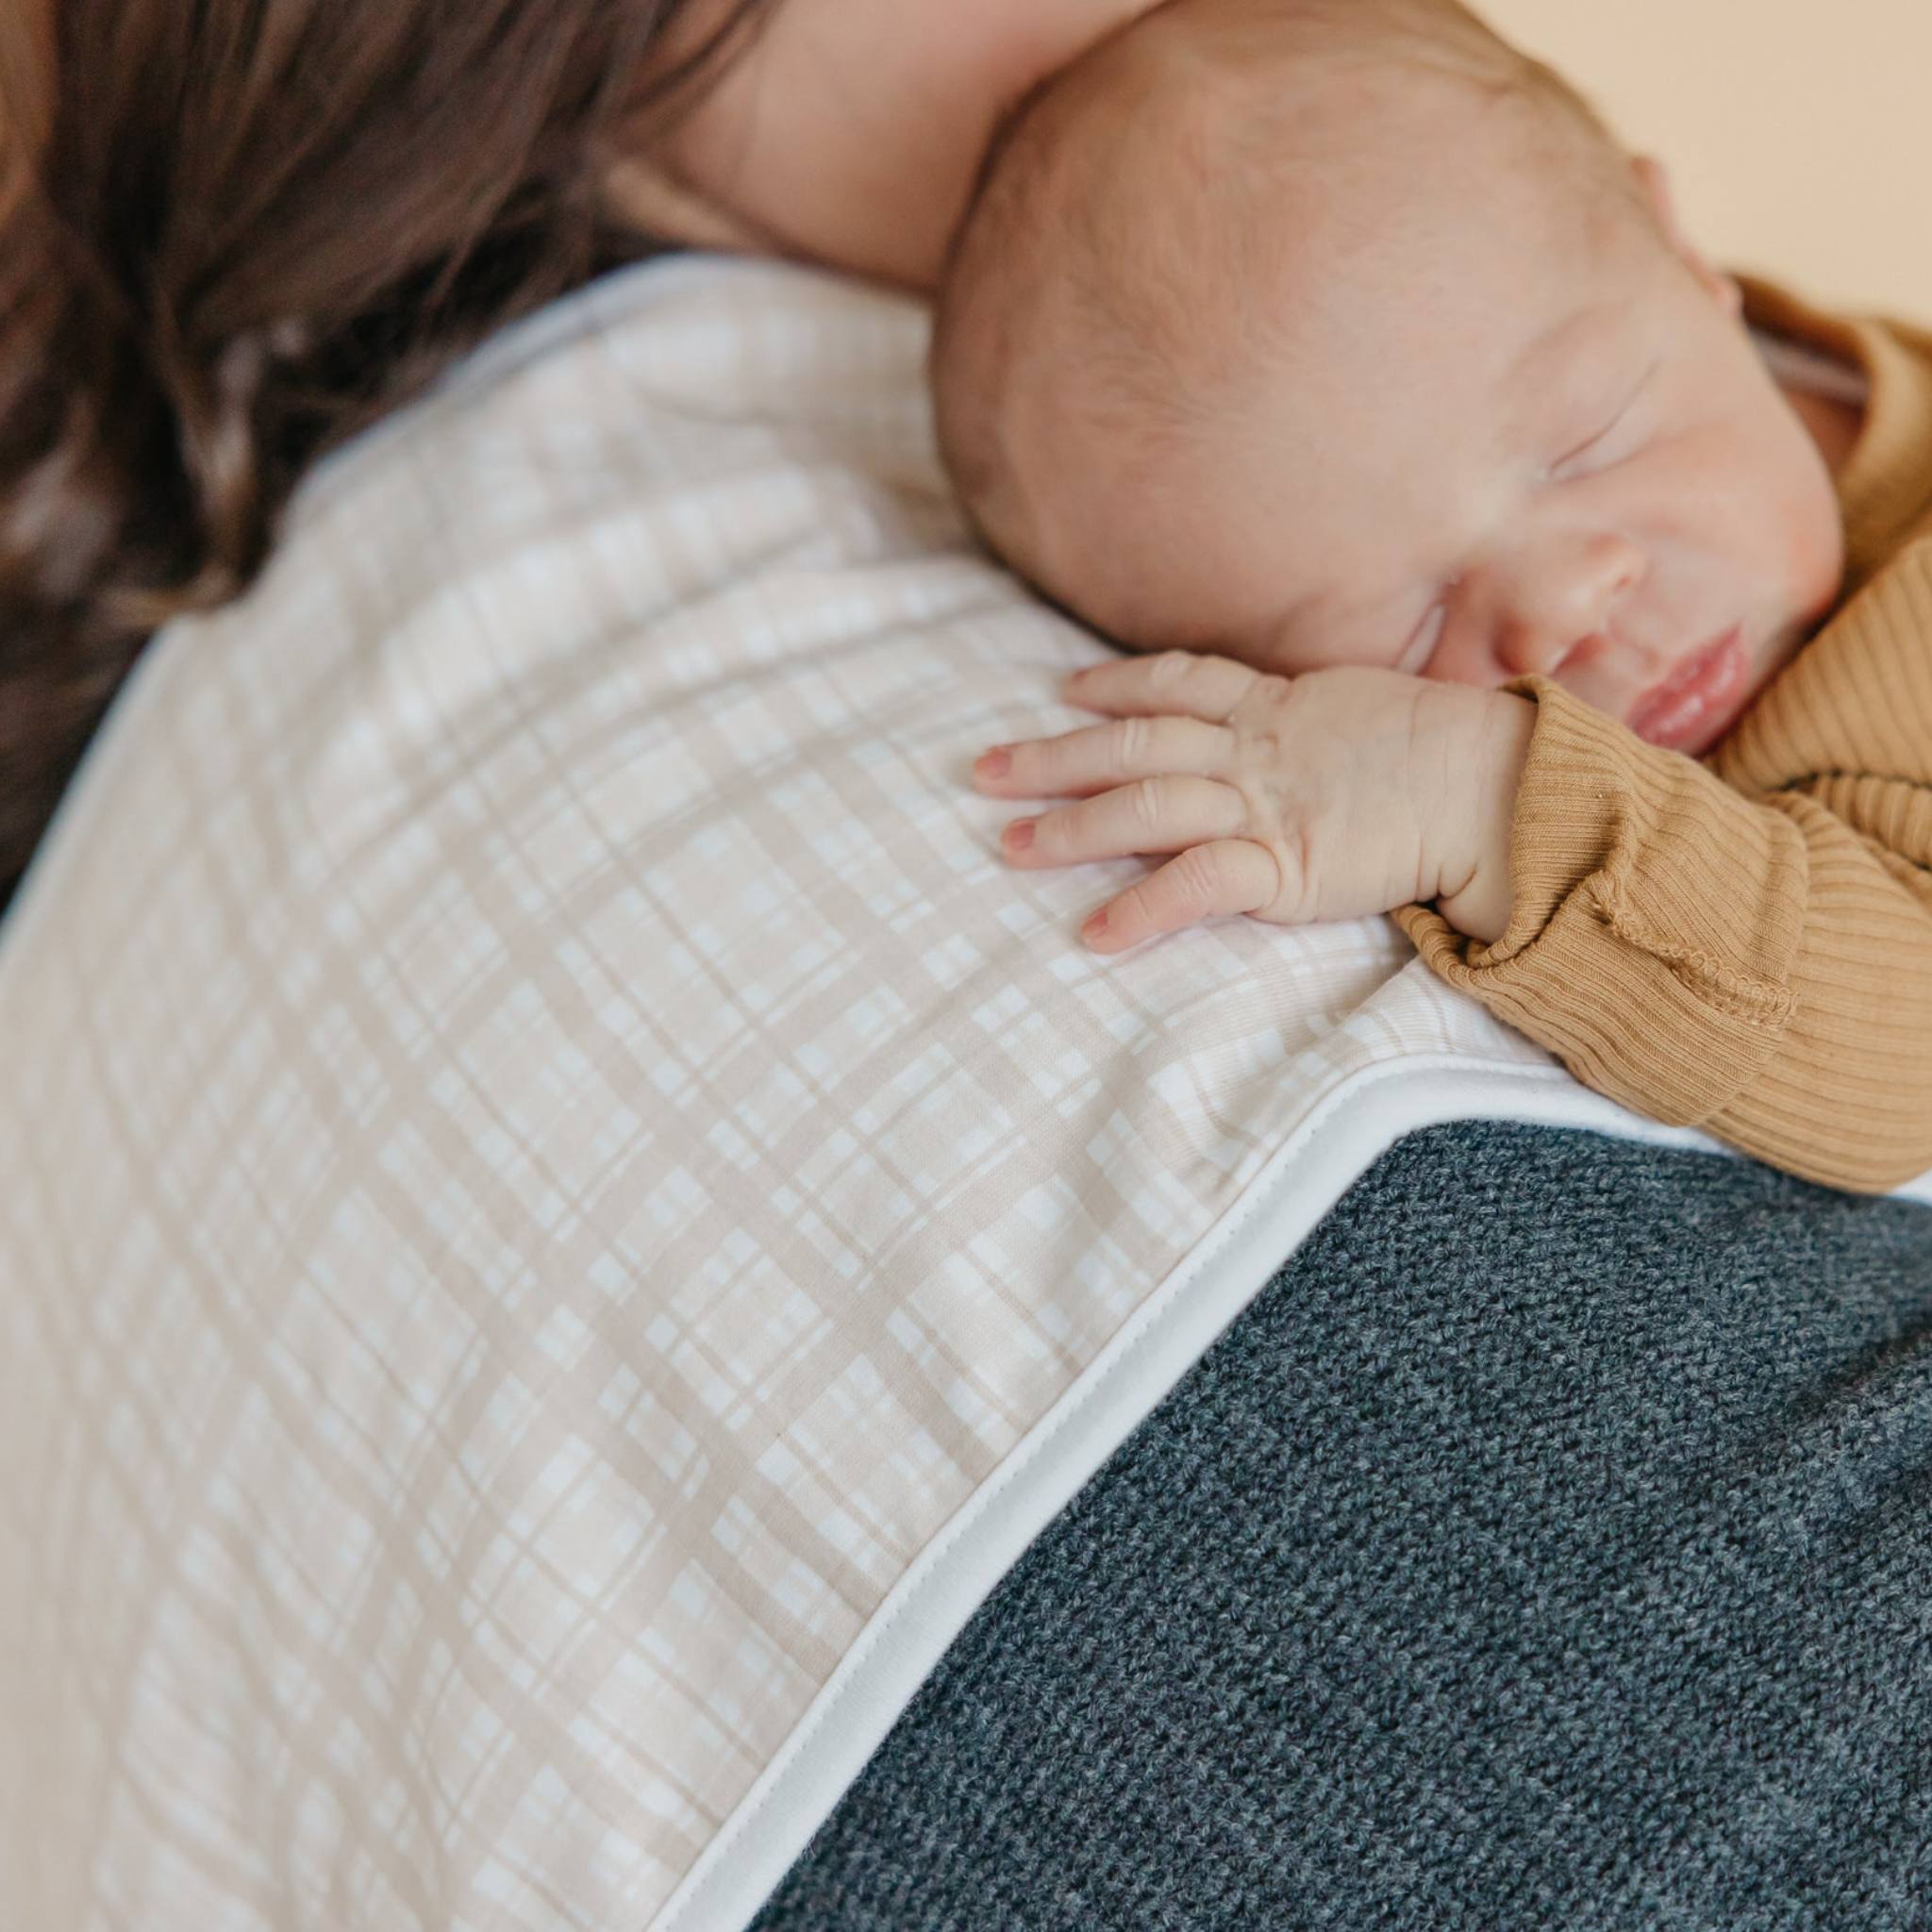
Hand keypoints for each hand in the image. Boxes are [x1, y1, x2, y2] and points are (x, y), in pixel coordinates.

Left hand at [973, 651, 1535, 949]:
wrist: (1498, 787)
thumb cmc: (1449, 754)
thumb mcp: (1368, 714)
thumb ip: (1316, 722)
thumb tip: (1300, 734)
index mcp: (1277, 706)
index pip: (1177, 683)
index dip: (1114, 684)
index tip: (1063, 688)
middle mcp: (1255, 748)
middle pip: (1133, 742)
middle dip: (1052, 756)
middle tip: (983, 773)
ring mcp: (1263, 804)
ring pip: (1145, 805)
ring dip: (1071, 828)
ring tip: (1009, 847)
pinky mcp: (1283, 865)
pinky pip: (1195, 885)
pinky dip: (1141, 910)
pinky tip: (1093, 937)